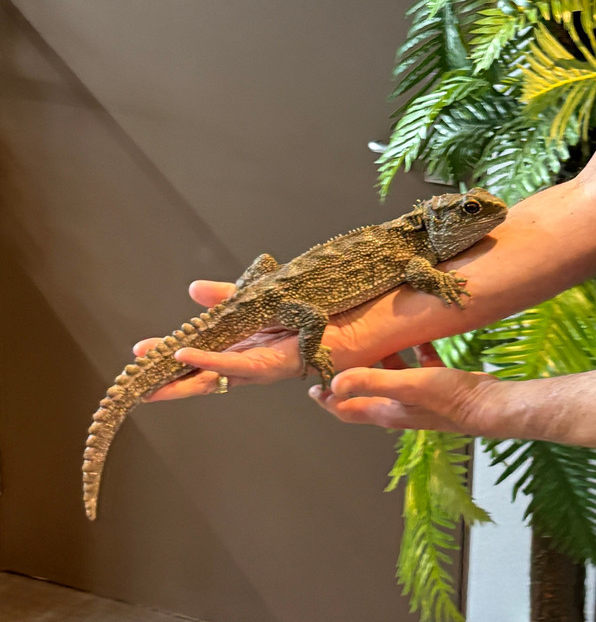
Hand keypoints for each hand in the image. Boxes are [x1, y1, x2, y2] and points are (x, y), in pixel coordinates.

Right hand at [137, 279, 391, 400]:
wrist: (385, 310)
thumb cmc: (342, 304)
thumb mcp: (272, 293)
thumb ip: (233, 294)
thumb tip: (194, 289)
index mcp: (260, 341)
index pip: (211, 352)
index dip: (176, 356)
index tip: (141, 353)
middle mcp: (267, 357)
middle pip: (211, 372)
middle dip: (171, 379)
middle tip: (134, 380)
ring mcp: (279, 362)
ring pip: (223, 376)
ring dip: (185, 379)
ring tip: (150, 383)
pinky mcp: (293, 360)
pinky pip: (248, 365)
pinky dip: (214, 362)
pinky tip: (186, 358)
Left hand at [310, 342, 500, 434]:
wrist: (490, 406)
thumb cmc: (450, 399)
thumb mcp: (408, 386)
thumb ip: (371, 381)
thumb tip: (333, 383)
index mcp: (387, 410)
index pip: (348, 409)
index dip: (328, 400)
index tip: (312, 387)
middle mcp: (400, 406)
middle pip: (367, 391)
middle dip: (351, 375)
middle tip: (341, 353)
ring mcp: (420, 397)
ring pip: (393, 377)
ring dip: (382, 360)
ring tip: (374, 338)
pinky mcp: (440, 385)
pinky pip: (421, 365)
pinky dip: (415, 351)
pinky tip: (418, 335)